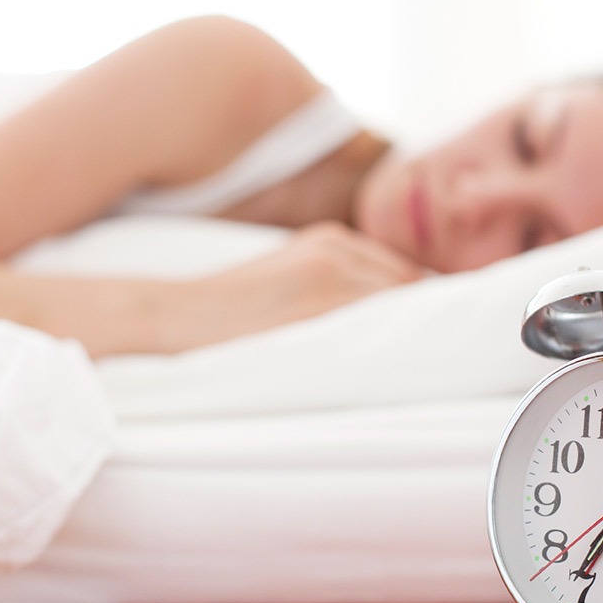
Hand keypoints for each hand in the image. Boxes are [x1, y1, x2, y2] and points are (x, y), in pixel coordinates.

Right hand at [159, 221, 426, 351]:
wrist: (175, 316)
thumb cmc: (229, 314)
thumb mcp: (288, 281)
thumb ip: (335, 288)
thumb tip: (389, 319)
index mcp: (330, 239)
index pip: (399, 273)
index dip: (414, 307)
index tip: (424, 335)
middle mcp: (337, 246)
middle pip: (408, 284)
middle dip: (419, 317)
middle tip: (427, 354)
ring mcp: (332, 270)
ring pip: (401, 302)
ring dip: (413, 331)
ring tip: (413, 364)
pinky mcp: (323, 299)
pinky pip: (383, 318)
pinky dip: (395, 339)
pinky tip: (395, 363)